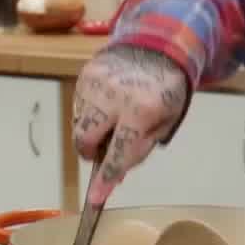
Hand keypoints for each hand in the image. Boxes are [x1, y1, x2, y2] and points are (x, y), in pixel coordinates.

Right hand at [71, 46, 189, 205]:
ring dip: (91, 130)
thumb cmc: (166, 90)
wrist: (159, 46)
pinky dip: (89, 112)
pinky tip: (107, 103)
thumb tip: (116, 174)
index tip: (95, 198)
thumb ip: (140, 148)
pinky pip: (78, 106)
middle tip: (101, 151)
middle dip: (90, 152)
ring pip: (79, 123)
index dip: (106, 179)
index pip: (118, 153)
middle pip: (85, 138)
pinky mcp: (85, 74)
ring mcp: (96, 83)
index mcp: (141, 110)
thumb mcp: (165, 122)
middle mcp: (114, 96)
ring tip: (112, 118)